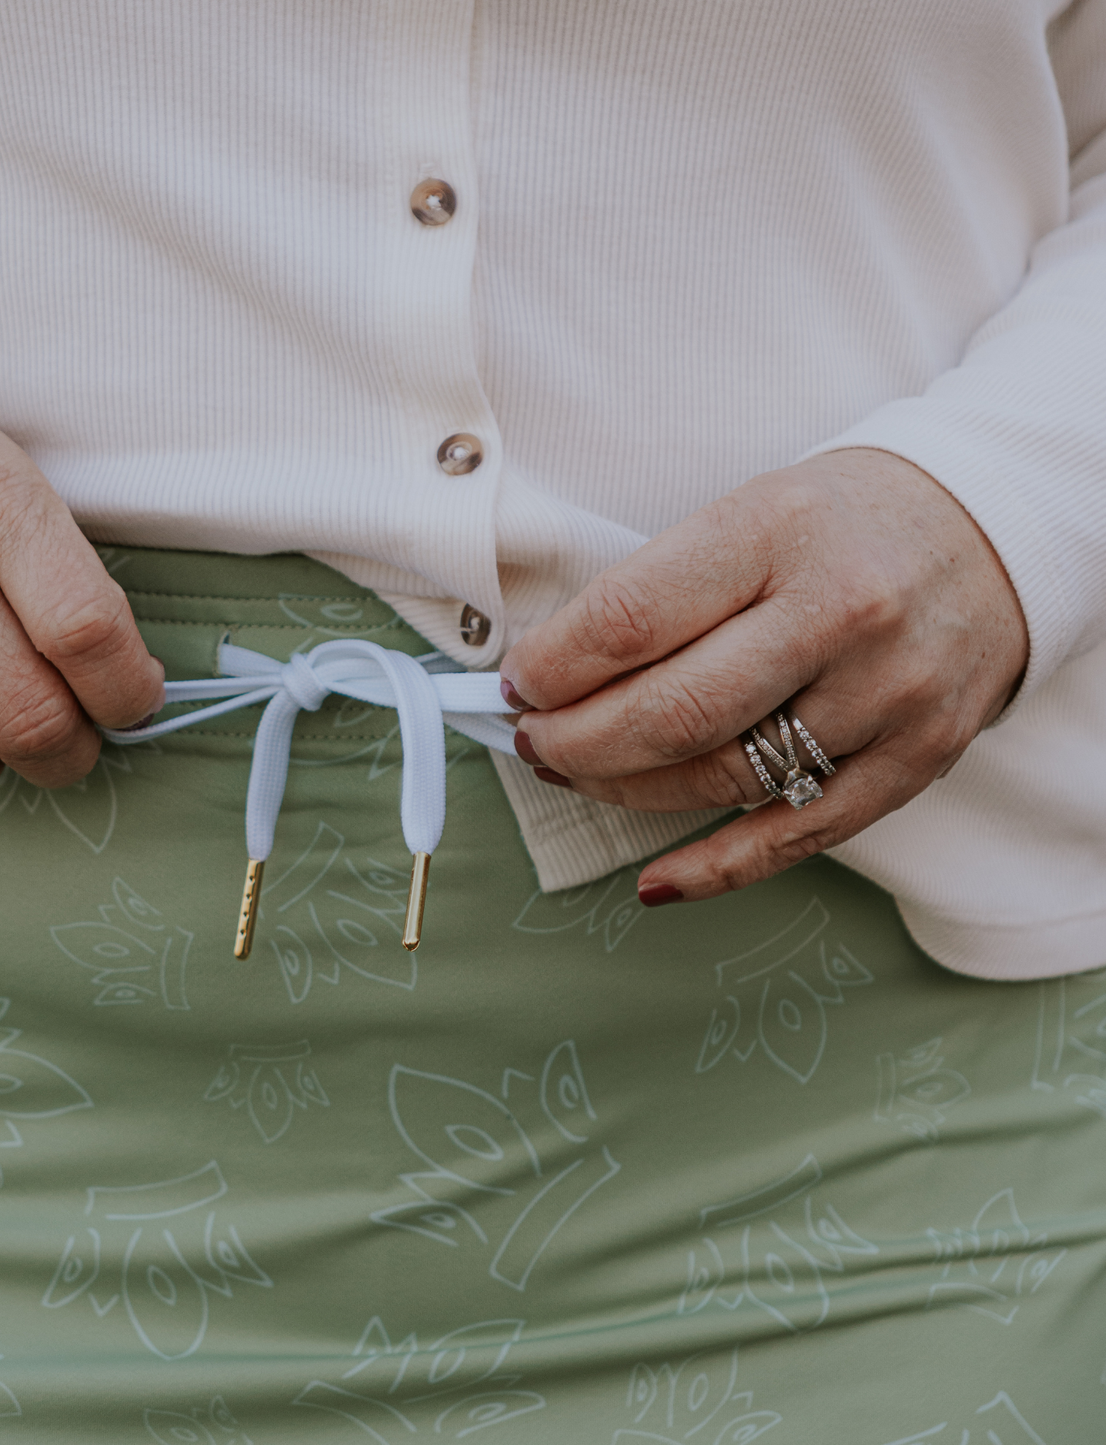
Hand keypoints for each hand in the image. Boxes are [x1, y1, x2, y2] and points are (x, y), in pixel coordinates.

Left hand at [499, 449, 1027, 903]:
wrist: (994, 531)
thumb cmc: (842, 522)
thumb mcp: (750, 510)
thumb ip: (660, 587)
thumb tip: (551, 674)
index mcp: (777, 530)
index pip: (630, 620)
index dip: (552, 668)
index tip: (518, 683)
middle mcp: (839, 612)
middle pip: (670, 713)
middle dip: (574, 741)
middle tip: (533, 740)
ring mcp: (884, 694)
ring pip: (720, 779)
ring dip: (625, 791)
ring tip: (579, 773)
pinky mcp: (915, 759)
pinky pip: (796, 837)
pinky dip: (713, 868)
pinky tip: (655, 879)